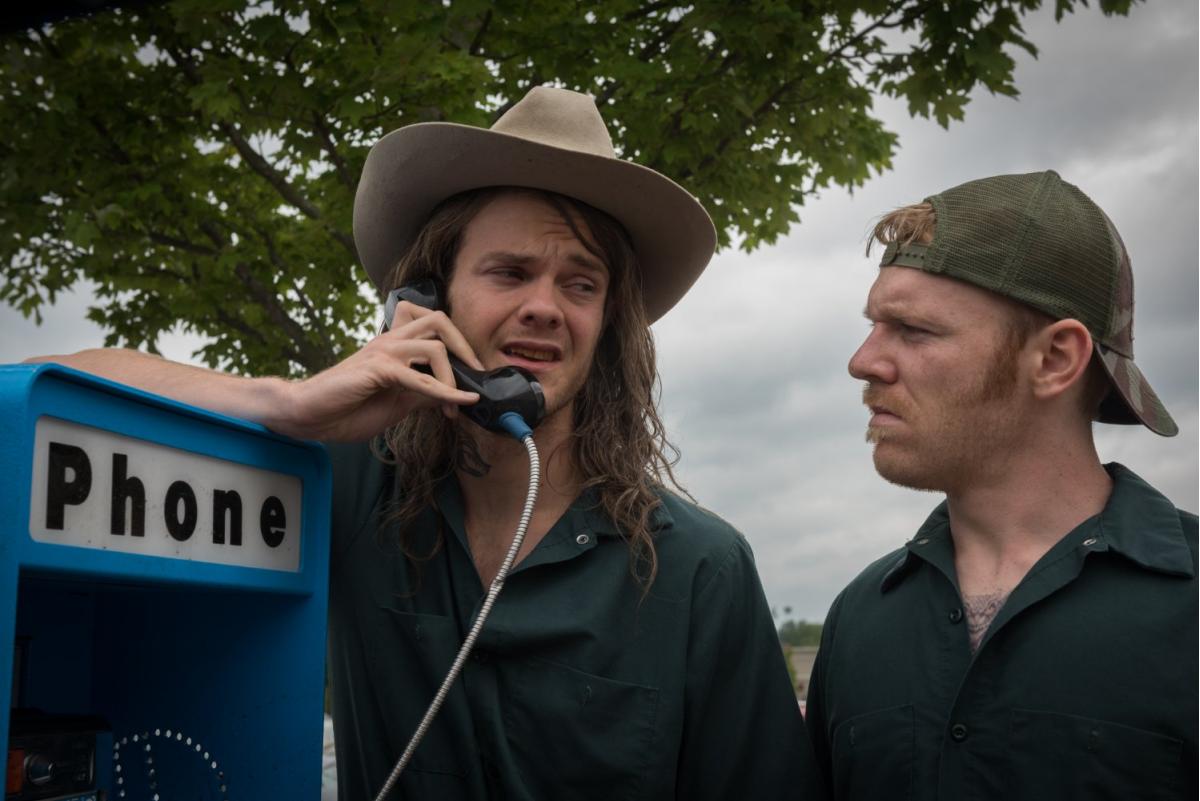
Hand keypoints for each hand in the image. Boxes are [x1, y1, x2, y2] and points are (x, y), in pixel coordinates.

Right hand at [278, 301, 483, 440]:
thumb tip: (456, 396)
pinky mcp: (377, 369)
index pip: (435, 328)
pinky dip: (444, 392)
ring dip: (454, 378)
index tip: (471, 380)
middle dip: (464, 347)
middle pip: (438, 320)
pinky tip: (456, 405)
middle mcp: (390, 341)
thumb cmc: (348, 408)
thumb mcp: (398, 403)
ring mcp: (383, 351)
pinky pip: (418, 377)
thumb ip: (424, 395)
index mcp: (395, 346)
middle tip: (476, 376)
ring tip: (457, 405)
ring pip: (434, 346)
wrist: (310, 416)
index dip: (459, 348)